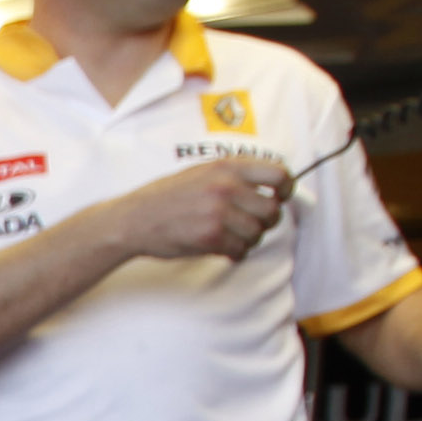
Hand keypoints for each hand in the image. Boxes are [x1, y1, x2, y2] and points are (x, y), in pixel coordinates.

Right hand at [113, 156, 289, 264]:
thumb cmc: (168, 197)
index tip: (280, 197)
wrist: (135, 218)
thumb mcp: (202, 171)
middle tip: (251, 225)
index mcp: (228, 167)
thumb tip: (270, 186)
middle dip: (265, 222)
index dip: (286, 189)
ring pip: (258, 233)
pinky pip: (240, 250)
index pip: (279, 173)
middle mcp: (227, 187)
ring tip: (232, 237)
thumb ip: (235, 175)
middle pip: (272, 210)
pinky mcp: (211, 236)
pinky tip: (222, 248)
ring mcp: (219, 212)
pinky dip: (235, 253)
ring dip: (248, 239)